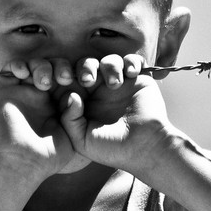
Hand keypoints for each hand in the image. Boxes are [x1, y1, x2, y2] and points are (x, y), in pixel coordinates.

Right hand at [0, 59, 87, 175]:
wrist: (24, 164)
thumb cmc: (49, 157)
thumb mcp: (72, 136)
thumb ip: (77, 115)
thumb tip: (74, 94)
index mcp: (59, 104)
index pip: (68, 77)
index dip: (76, 73)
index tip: (83, 80)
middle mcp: (42, 96)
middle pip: (52, 66)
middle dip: (60, 67)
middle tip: (64, 78)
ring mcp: (24, 93)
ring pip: (33, 64)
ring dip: (41, 66)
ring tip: (44, 82)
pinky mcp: (7, 92)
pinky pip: (10, 69)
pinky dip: (17, 65)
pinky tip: (24, 73)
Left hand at [59, 54, 175, 176]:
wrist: (145, 148)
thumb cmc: (113, 149)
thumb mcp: (82, 140)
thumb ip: (69, 120)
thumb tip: (71, 95)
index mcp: (86, 103)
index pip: (71, 81)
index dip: (66, 76)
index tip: (64, 80)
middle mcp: (102, 92)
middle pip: (88, 65)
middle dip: (86, 67)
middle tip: (89, 80)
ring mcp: (121, 86)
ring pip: (109, 61)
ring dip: (110, 66)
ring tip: (115, 84)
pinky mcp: (139, 81)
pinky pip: (133, 61)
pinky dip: (131, 62)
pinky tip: (131, 75)